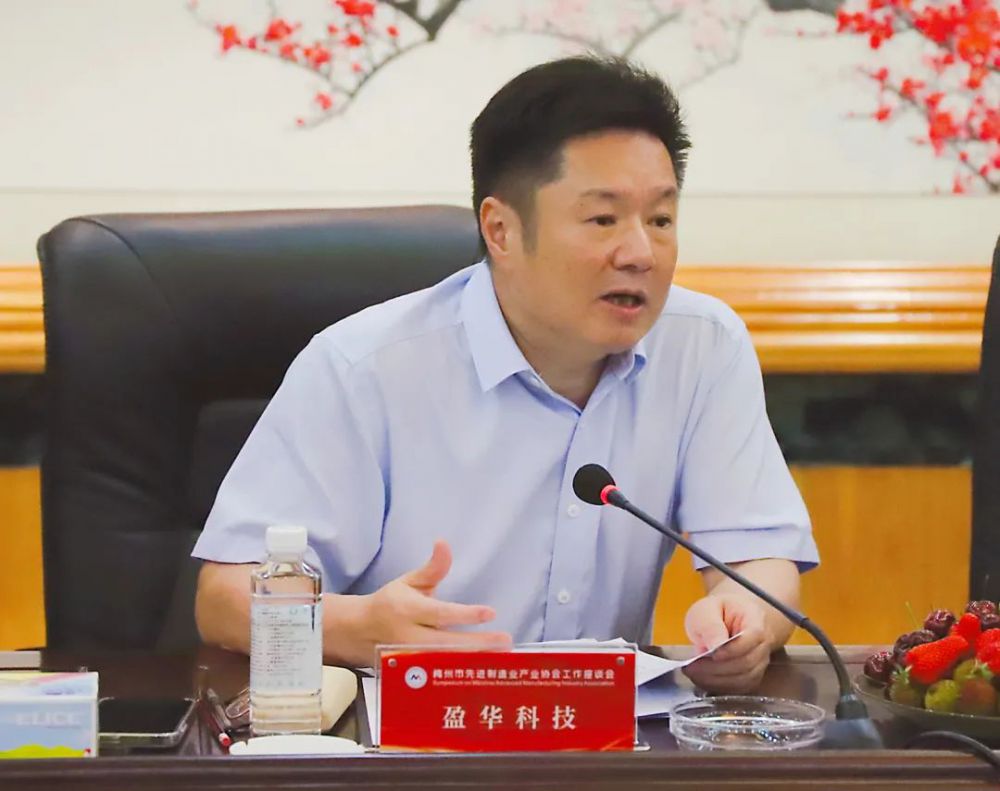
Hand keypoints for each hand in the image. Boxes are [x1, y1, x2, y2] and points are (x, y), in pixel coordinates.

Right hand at [347, 540, 511, 665]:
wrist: (360, 632)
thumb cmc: (390, 603)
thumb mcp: (409, 581)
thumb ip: (433, 568)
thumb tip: (444, 543)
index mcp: (408, 610)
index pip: (440, 614)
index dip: (466, 615)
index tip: (491, 613)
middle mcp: (408, 637)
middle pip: (446, 644)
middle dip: (478, 644)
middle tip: (505, 641)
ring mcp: (409, 660)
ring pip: (443, 665)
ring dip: (473, 662)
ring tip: (501, 658)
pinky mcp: (410, 676)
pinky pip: (437, 677)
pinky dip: (459, 676)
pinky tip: (482, 672)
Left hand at [681, 593, 773, 692]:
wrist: (733, 617)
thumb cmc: (720, 611)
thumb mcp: (707, 609)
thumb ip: (711, 626)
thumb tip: (715, 646)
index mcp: (756, 620)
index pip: (750, 639)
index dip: (729, 650)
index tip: (708, 653)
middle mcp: (763, 644)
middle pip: (747, 663)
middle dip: (717, 668)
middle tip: (692, 667)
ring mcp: (760, 662)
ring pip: (744, 679)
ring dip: (717, 680)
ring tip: (694, 673)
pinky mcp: (753, 676)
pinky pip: (740, 688)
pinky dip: (720, 687)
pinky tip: (704, 679)